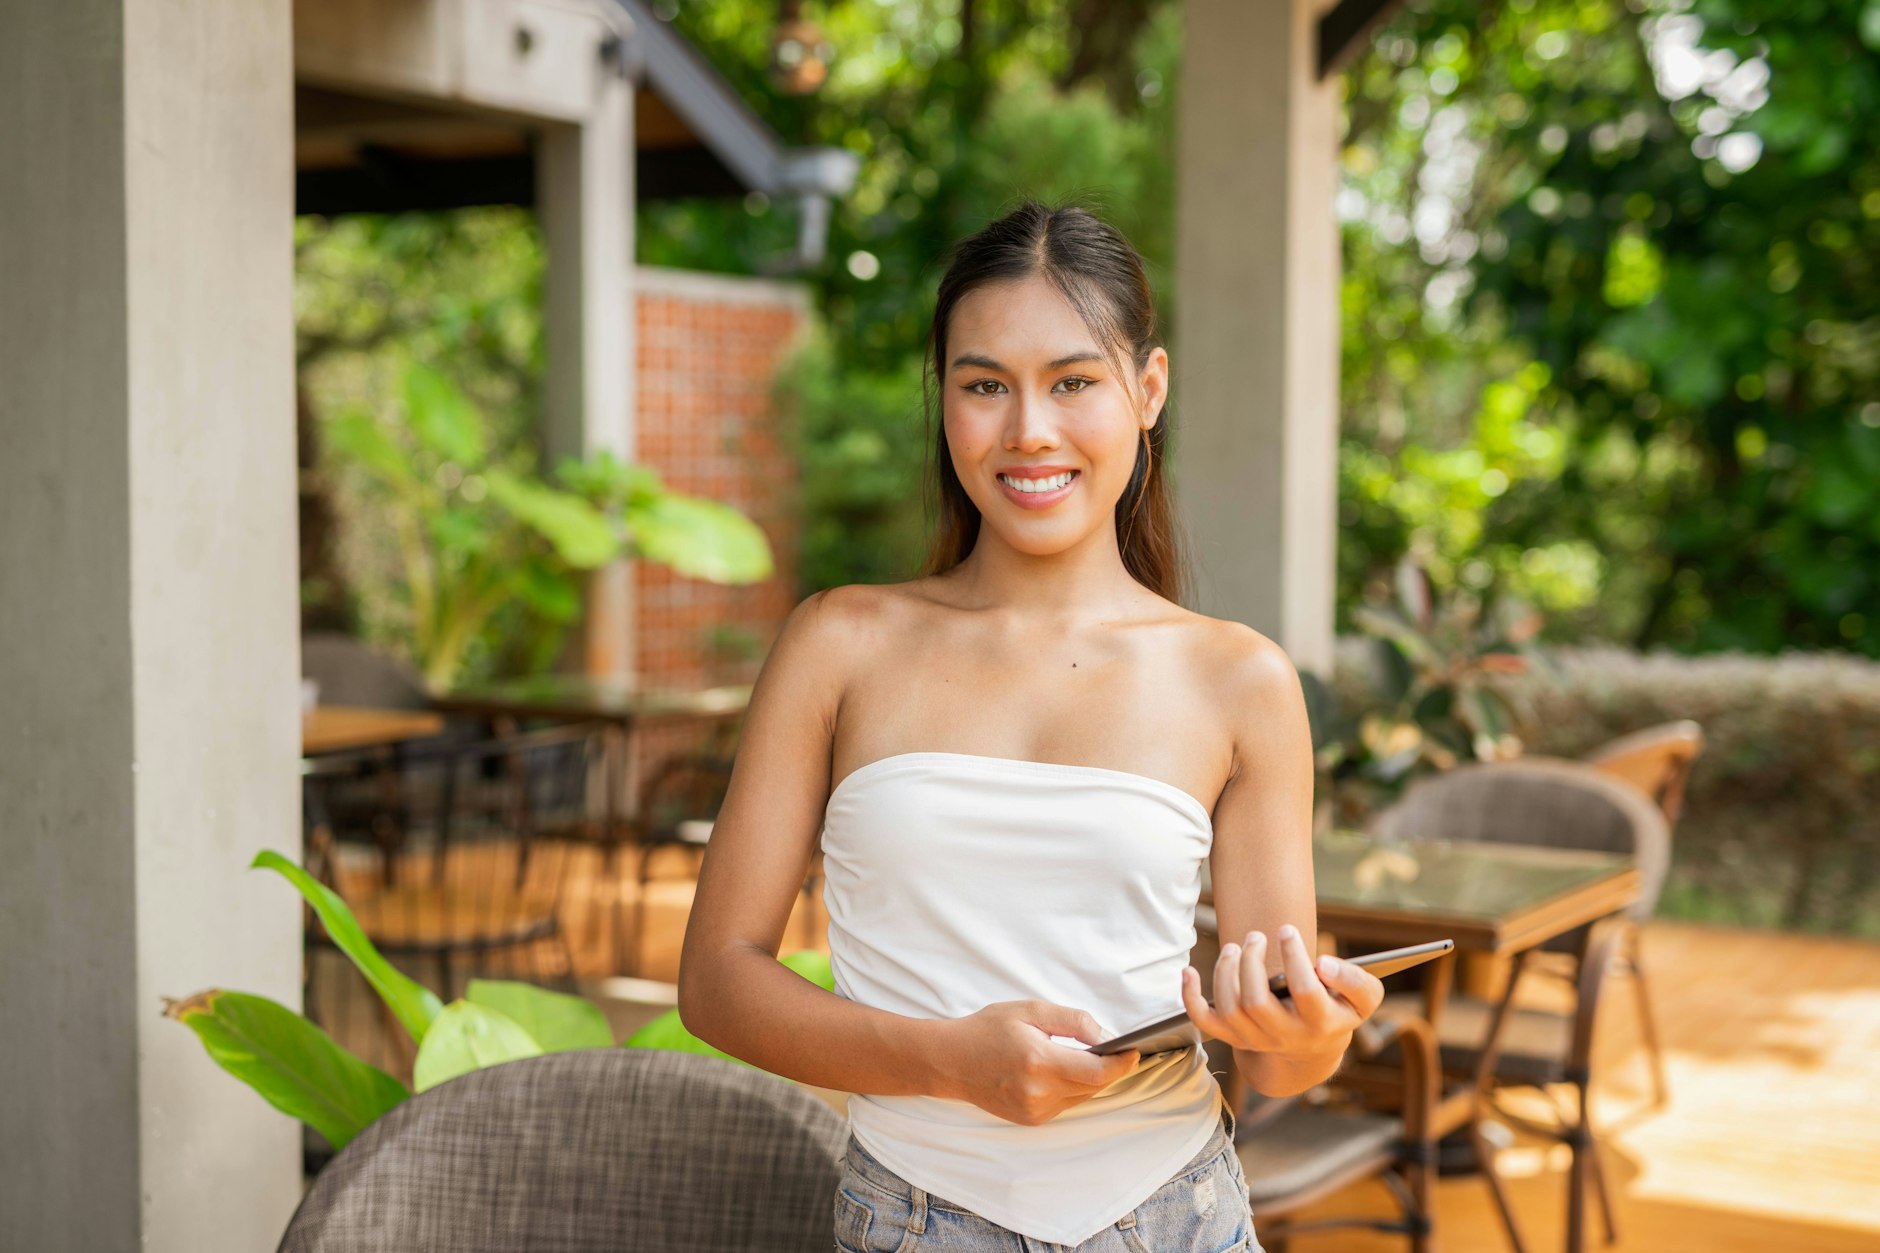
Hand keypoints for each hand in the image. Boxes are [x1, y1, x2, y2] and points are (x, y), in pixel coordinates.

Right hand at [935, 1000, 1141, 1125]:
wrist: (951, 1061)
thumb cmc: (987, 1029)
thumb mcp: (1030, 1010)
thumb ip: (1072, 1021)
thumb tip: (1105, 1036)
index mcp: (1039, 1060)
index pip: (1096, 1072)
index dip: (1122, 1064)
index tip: (1135, 1051)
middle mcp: (1038, 1091)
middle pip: (1093, 1086)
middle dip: (1108, 1068)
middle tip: (1115, 1049)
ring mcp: (1034, 1110)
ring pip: (1081, 1096)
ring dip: (1089, 1078)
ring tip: (1081, 1056)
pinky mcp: (1031, 1119)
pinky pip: (1065, 1104)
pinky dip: (1070, 1087)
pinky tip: (1057, 1070)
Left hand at [1179, 924, 1384, 1060]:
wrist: (1312, 1050)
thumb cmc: (1338, 1011)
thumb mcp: (1363, 1000)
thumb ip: (1355, 981)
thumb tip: (1324, 964)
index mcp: (1320, 1023)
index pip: (1305, 991)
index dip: (1295, 958)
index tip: (1287, 930)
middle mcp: (1285, 1036)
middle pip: (1256, 1002)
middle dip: (1251, 962)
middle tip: (1255, 936)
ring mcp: (1256, 1039)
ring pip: (1230, 1009)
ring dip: (1226, 972)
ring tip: (1236, 947)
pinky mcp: (1234, 1037)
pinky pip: (1205, 1022)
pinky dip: (1190, 997)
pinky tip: (1189, 971)